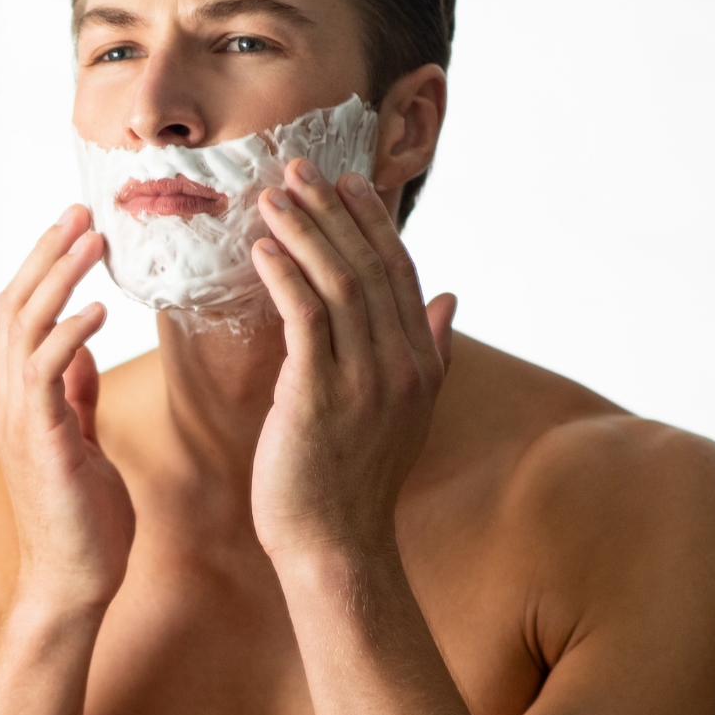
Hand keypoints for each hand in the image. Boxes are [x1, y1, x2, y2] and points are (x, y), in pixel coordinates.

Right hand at [0, 205, 135, 616]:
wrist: (73, 582)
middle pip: (15, 304)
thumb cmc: (84, 521)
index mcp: (21, 397)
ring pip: (26, 327)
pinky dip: (69, 334)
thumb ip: (74, 395)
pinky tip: (100, 310)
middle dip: (49, 253)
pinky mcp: (40, 440)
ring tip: (92, 240)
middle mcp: (10, 399)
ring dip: (60, 277)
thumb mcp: (83, 442)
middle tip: (82, 210)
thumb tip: (78, 351)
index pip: (21, 312)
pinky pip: (45, 373)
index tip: (77, 225)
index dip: (46, 265)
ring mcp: (19, 418)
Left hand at [248, 159, 456, 561]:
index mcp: (422, 363)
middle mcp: (401, 365)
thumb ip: (432, 349)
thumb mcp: (406, 410)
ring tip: (272, 197)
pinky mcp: (319, 393)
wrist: (334, 545)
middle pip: (370, 266)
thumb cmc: (354, 478)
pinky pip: (304, 317)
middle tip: (300, 169)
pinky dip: (284, 275)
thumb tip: (451, 299)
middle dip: (334, 211)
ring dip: (304, 232)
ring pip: (338, 283)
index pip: (401, 272)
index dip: (374, 222)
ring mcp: (364, 379)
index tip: (347, 181)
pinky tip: (263, 249)